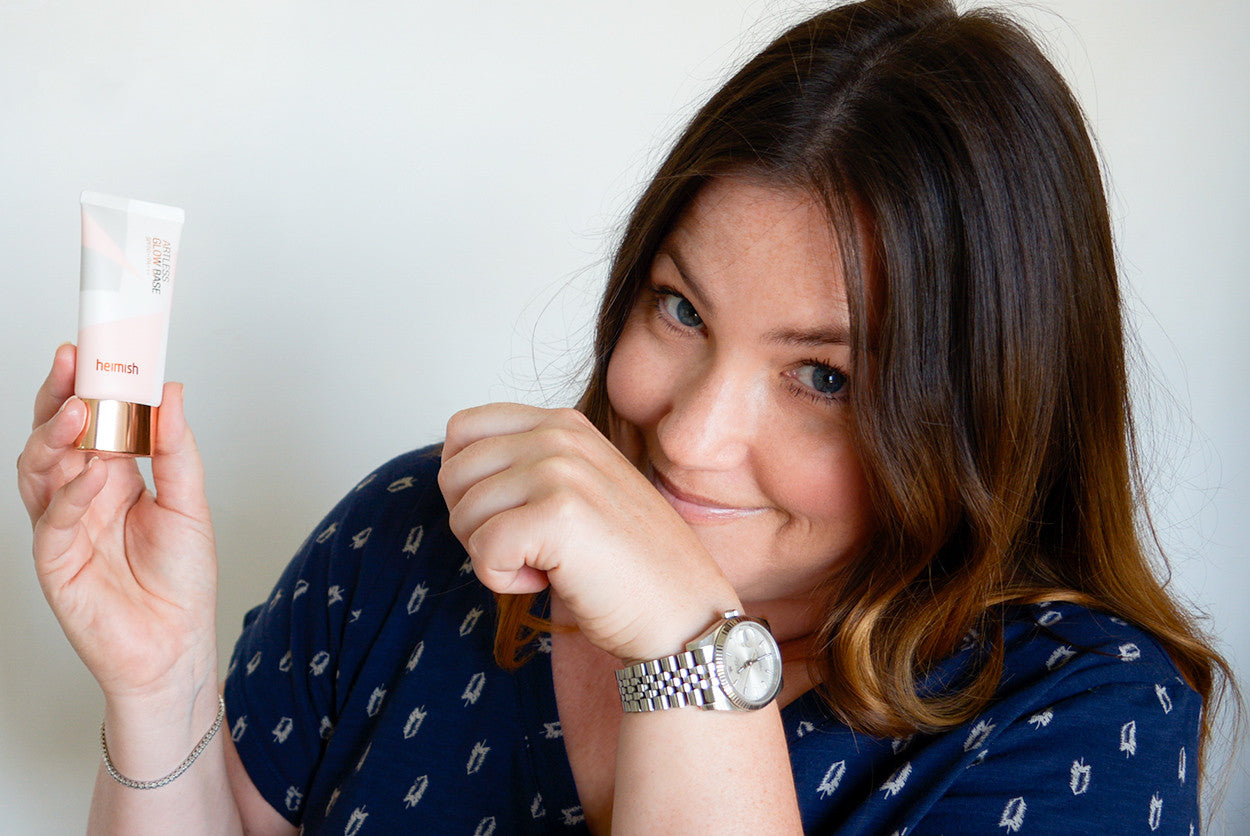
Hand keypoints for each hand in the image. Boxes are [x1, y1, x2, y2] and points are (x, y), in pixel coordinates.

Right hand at [17, 344, 217, 704]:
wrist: (176, 645)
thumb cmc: (182, 580)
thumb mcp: (191, 503)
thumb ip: (176, 448)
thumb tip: (171, 392)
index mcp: (114, 476)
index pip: (91, 420)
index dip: (88, 385)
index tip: (95, 347)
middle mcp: (83, 495)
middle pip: (55, 435)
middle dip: (59, 396)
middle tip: (72, 362)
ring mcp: (63, 526)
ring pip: (40, 469)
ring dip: (57, 436)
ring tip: (77, 409)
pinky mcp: (55, 560)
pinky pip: (55, 519)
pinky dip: (73, 492)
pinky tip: (94, 473)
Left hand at [438, 403, 739, 660]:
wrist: (682, 613)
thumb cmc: (628, 564)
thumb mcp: (580, 488)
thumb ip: (528, 466)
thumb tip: (453, 469)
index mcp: (563, 424)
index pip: (463, 429)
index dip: (466, 483)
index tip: (508, 516)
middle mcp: (560, 436)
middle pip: (453, 472)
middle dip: (472, 523)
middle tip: (525, 549)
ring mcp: (561, 471)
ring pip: (463, 513)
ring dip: (491, 556)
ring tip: (546, 564)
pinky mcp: (558, 516)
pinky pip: (483, 550)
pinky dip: (503, 580)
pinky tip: (548, 580)